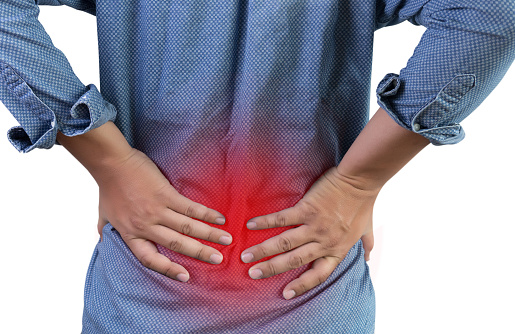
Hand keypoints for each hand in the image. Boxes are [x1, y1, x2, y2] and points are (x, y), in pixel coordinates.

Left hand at [96, 148, 232, 282]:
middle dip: (201, 253)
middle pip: (177, 244)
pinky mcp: (166, 194)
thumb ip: (106, 229)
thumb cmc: (108, 186)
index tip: (186, 277)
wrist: (111, 163)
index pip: (150, 259)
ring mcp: (157, 210)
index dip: (168, 269)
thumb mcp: (104, 214)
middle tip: (219, 259)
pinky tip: (219, 218)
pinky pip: (190, 208)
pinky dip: (206, 214)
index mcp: (130, 234)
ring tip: (227, 239)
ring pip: (188, 227)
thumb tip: (102, 238)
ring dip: (210, 234)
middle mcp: (146, 226)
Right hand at [240, 166, 377, 298]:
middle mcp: (324, 242)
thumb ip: (366, 244)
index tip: (285, 294)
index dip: (301, 286)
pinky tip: (251, 225)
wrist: (360, 180)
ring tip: (246, 256)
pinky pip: (282, 219)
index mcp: (337, 250)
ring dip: (262, 250)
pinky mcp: (307, 209)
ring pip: (284, 243)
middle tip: (253, 274)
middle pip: (293, 261)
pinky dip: (265, 222)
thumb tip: (369, 258)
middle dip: (271, 269)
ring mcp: (314, 226)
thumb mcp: (366, 229)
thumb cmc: (363, 203)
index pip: (318, 275)